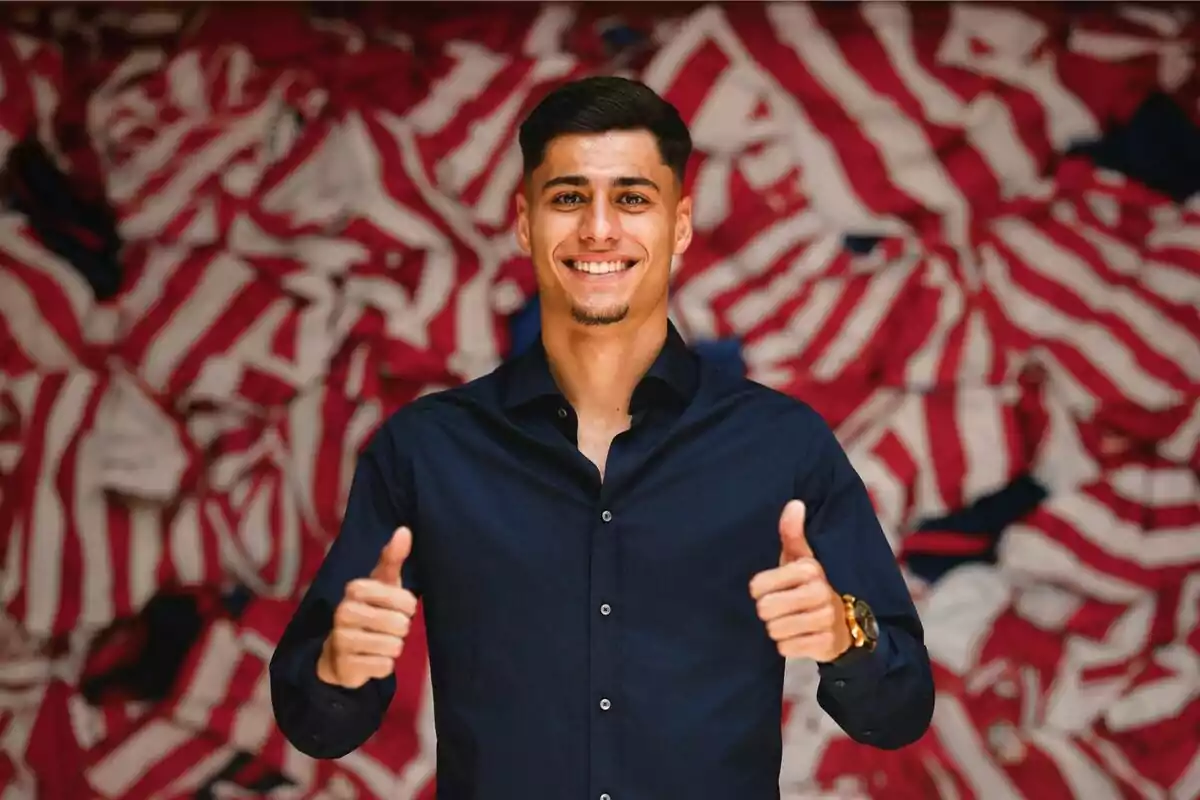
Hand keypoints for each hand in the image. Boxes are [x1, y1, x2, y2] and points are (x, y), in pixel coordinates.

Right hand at [317, 526, 418, 688]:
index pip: (405, 600)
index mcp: (355, 589)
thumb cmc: (370, 610)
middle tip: (386, 628)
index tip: (397, 607)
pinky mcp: (345, 665)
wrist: (340, 653)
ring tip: (378, 642)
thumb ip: (393, 558)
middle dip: (400, 629)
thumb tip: (404, 530)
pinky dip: (384, 665)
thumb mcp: (382, 583)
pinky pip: (384, 667)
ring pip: (394, 646)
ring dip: (393, 647)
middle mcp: (343, 611)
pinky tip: (370, 658)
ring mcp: (342, 639)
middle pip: (400, 624)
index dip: (408, 607)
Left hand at [748, 500, 851, 661]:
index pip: (757, 586)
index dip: (760, 591)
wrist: (845, 624)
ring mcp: (824, 619)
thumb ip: (791, 534)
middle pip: (764, 610)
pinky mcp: (825, 644)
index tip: (775, 589)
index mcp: (809, 569)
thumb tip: (794, 503)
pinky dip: (789, 645)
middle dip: (769, 612)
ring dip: (779, 629)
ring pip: (774, 630)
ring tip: (794, 621)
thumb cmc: (810, 587)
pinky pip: (785, 648)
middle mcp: (819, 592)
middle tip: (785, 608)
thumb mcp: (800, 559)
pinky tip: (802, 636)